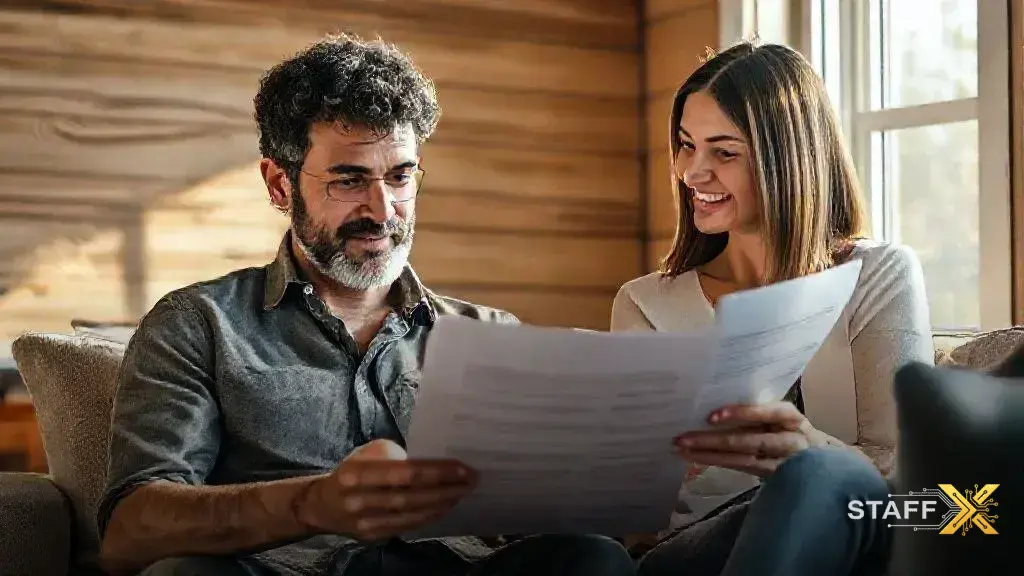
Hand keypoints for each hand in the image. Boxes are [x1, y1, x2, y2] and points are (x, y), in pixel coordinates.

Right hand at [296, 439, 477, 540]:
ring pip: (410, 514)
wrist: (322, 505)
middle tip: (470, 481)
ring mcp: (365, 522)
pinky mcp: (371, 536)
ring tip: (461, 493)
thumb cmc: (352, 472)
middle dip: (445, 489)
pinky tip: (444, 507)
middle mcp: (360, 499)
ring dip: (441, 504)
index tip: (462, 467)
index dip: (436, 471)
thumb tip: (431, 461)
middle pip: (410, 496)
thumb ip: (395, 457)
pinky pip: (406, 526)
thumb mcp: (367, 454)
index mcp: (357, 473)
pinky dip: (428, 517)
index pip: (405, 473)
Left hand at [673, 402, 832, 476]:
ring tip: (681, 449)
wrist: (823, 459)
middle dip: (712, 441)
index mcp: (792, 418)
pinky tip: (693, 458)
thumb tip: (715, 392)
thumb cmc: (792, 427)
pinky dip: (715, 462)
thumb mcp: (783, 414)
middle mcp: (788, 441)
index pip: (770, 413)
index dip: (742, 414)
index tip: (713, 416)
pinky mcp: (771, 476)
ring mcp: (780, 462)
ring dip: (708, 455)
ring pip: (741, 460)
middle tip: (682, 438)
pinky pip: (739, 468)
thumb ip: (759, 408)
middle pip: (749, 442)